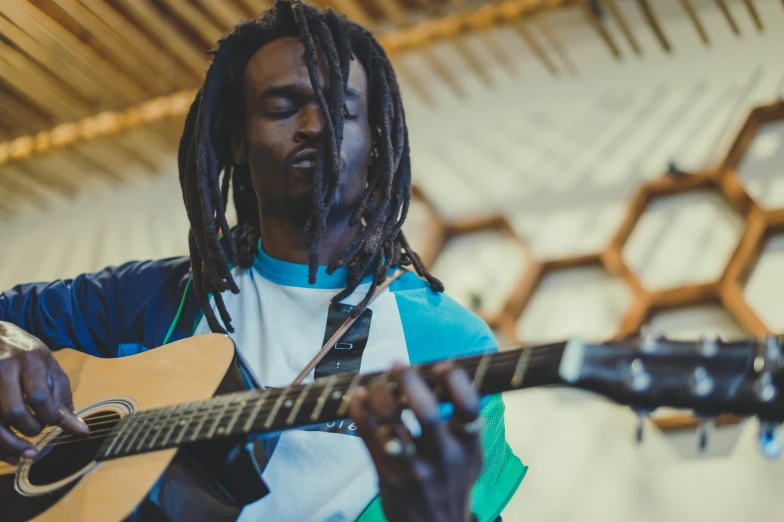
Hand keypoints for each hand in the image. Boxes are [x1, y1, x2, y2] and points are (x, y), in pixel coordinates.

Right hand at [0, 321, 87, 463]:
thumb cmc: (28, 357)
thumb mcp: (50, 370)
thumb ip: (63, 400)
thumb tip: (82, 432)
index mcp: (30, 360)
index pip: (39, 397)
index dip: (49, 416)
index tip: (55, 421)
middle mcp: (4, 369)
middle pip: (14, 412)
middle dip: (30, 429)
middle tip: (38, 430)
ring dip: (10, 445)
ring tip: (26, 453)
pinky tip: (8, 454)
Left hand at [348, 362, 482, 521]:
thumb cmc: (451, 484)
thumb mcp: (470, 458)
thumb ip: (465, 425)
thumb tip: (452, 378)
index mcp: (467, 446)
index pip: (469, 407)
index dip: (456, 381)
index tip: (441, 365)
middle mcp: (443, 458)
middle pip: (427, 412)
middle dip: (409, 381)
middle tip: (398, 364)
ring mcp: (414, 469)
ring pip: (392, 425)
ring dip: (380, 395)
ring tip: (375, 382)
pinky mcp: (388, 476)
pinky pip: (368, 437)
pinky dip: (359, 412)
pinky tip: (357, 397)